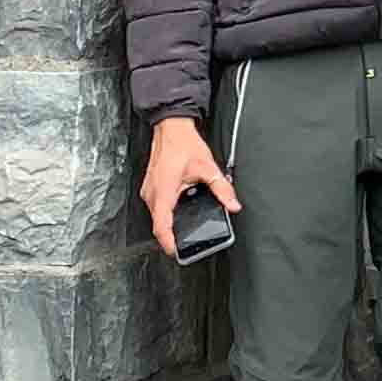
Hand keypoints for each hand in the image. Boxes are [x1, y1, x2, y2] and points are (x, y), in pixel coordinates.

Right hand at [141, 116, 236, 257]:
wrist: (171, 128)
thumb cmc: (184, 145)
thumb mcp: (208, 167)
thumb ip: (222, 188)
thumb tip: (233, 205)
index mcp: (163, 191)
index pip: (161, 226)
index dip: (168, 242)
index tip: (176, 252)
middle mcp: (151, 193)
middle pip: (159, 223)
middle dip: (172, 235)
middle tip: (186, 242)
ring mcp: (148, 190)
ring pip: (157, 216)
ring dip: (169, 222)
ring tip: (184, 228)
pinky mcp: (150, 188)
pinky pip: (156, 207)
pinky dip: (167, 212)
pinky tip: (180, 209)